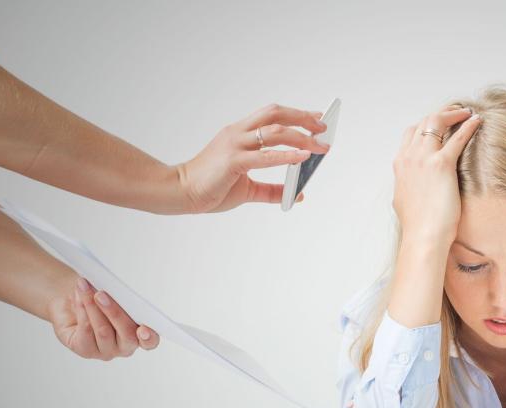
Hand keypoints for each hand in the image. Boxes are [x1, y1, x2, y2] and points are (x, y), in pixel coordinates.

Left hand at [46, 277, 158, 359]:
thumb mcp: (115, 296)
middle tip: (101, 294)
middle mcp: (125, 346)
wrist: (73, 302)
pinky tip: (78, 298)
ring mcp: (106, 351)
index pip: (150, 342)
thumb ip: (123, 298)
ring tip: (85, 288)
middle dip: (113, 312)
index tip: (143, 329)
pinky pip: (85, 331)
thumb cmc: (99, 298)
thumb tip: (119, 291)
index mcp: (140, 335)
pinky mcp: (86, 350)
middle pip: (126, 334)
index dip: (149, 337)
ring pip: (103, 331)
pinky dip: (81, 311)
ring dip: (92, 306)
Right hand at [175, 104, 329, 213]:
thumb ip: (272, 191)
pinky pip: (264, 156)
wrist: (181, 192)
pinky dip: (286, 156)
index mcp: (239, 134)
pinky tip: (302, 157)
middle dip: (303, 118)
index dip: (296, 114)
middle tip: (324, 127)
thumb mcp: (248, 189)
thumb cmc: (210, 188)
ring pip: (273, 131)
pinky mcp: (233, 161)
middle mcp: (238, 134)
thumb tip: (298, 195)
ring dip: (301, 137)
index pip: (272, 115)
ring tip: (320, 145)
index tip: (317, 116)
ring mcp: (234, 145)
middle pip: (275, 114)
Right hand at [392, 105, 480, 241]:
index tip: (440, 125)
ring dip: (453, 113)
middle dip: (441, 114)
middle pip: (423, 122)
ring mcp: (423, 159)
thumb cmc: (418, 225)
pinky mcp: (441, 165)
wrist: (423, 237)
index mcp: (400, 165)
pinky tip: (477, 121)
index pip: (411, 133)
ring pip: (436, 122)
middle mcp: (409, 157)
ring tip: (467, 112)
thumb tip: (411, 187)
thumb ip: (408, 186)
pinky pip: (457, 137)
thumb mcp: (405, 200)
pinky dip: (468, 126)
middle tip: (457, 113)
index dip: (427, 126)